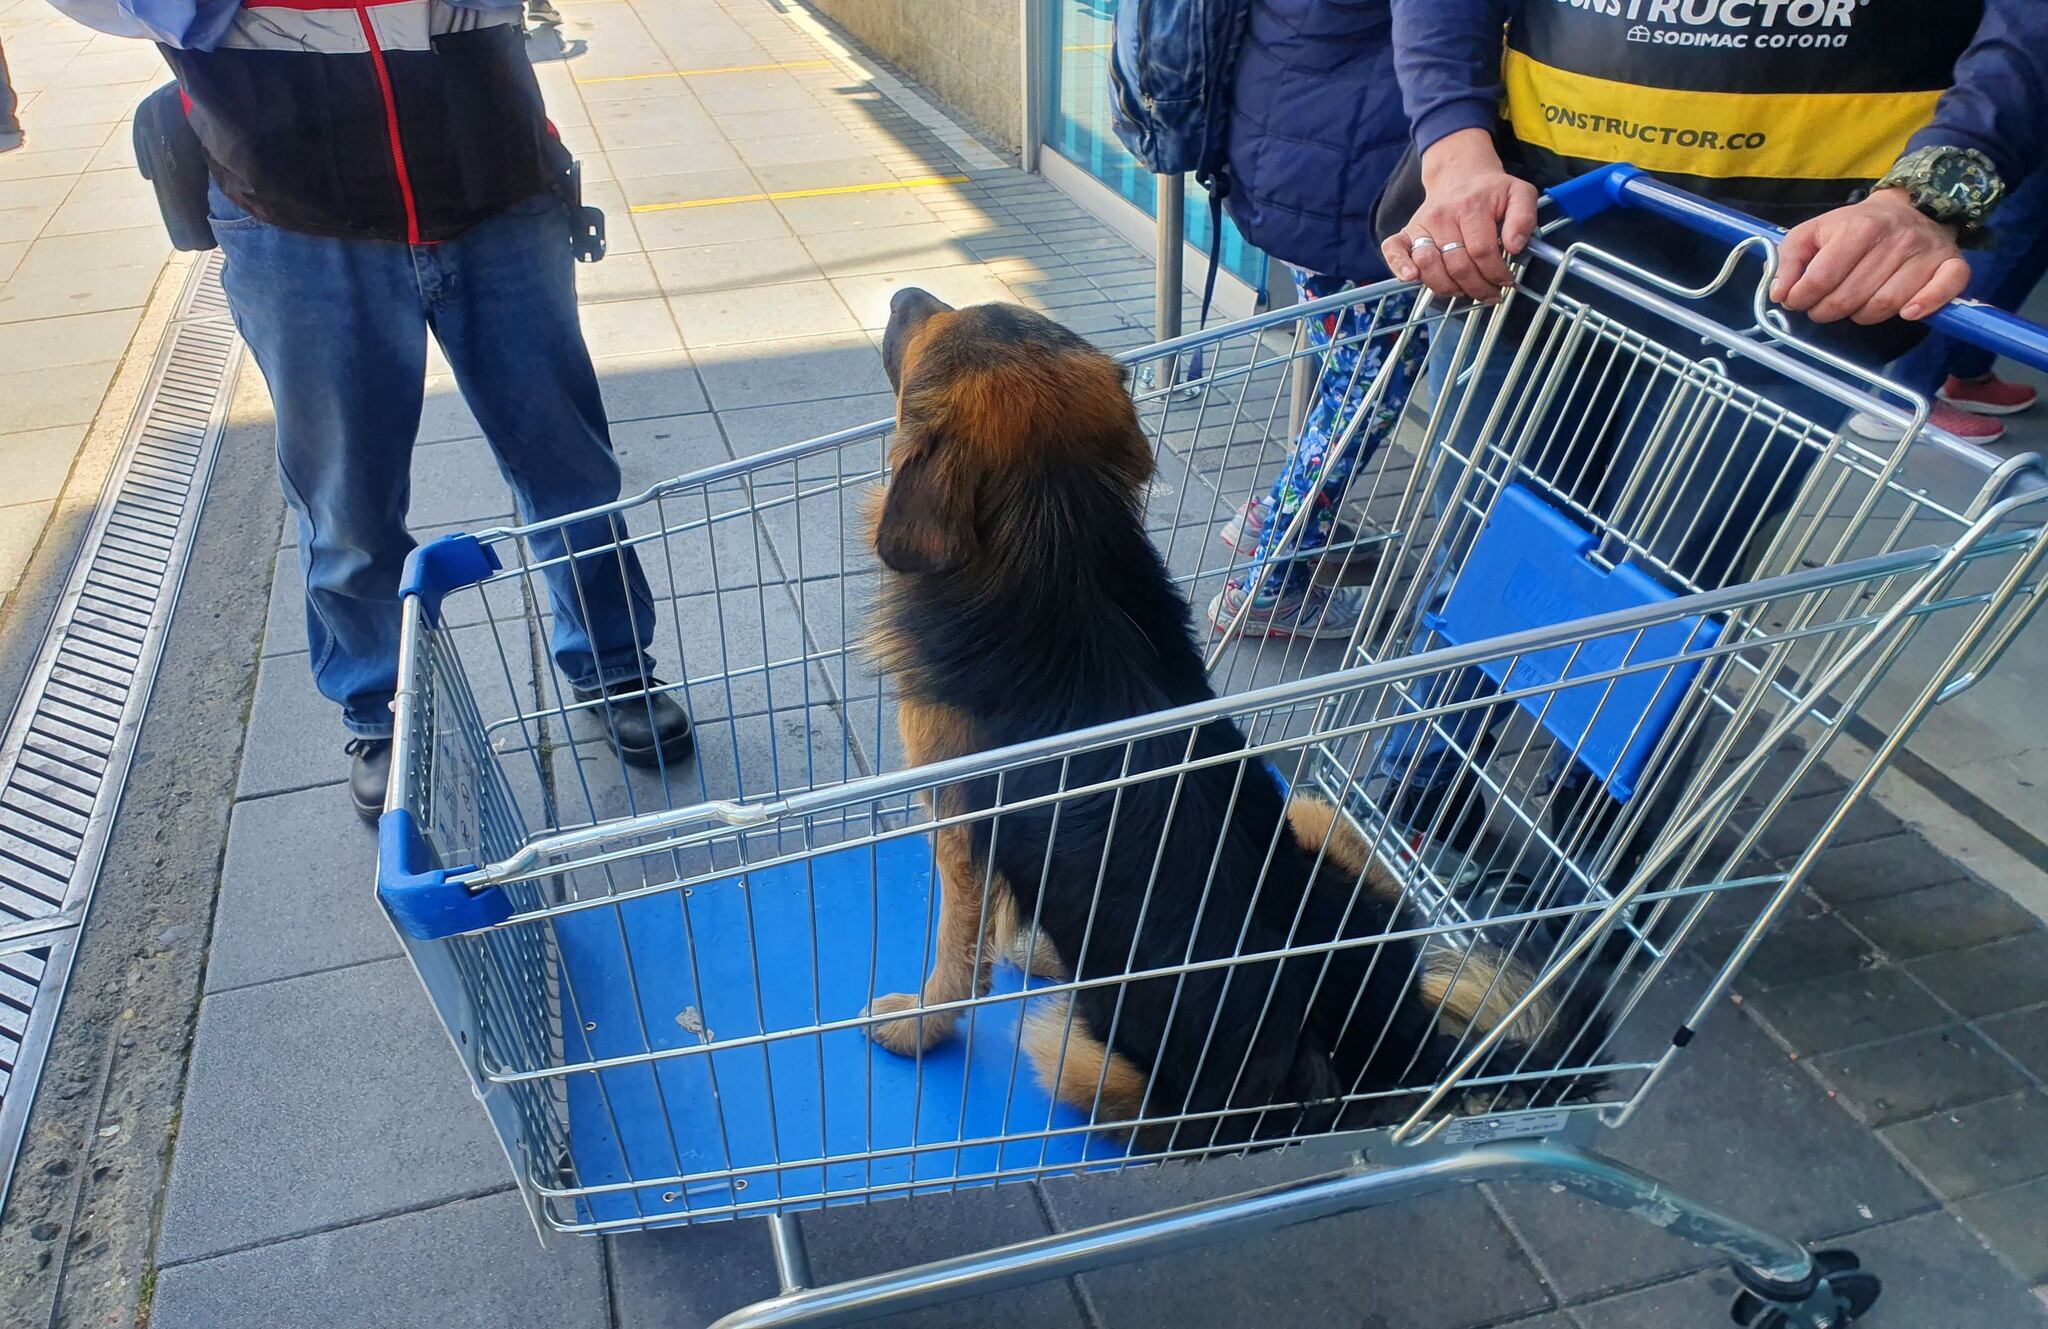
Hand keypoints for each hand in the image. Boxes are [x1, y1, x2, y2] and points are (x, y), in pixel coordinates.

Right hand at [1382, 128, 1539, 301]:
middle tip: (1491, 293)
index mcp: (1471, 207)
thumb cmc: (1491, 191)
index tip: (1507, 281)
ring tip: (1466, 290)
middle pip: (1457, 265)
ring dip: (1449, 287)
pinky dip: (1398, 267)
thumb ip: (1524, 218)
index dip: (1497, 274)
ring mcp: (1422, 224)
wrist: (1461, 174)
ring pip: (1429, 266)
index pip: (1483, 252)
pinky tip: (1411, 278)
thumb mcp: (1520, 194)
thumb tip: (1514, 247)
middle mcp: (1443, 215)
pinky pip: (1394, 250)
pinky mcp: (1407, 231)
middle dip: (1478, 287)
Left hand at [1771, 189, 1970, 323]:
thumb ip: (1787, 260)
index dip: (1802, 299)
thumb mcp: (1812, 233)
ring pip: (1886, 305)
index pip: (1821, 280)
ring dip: (1863, 315)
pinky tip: (1906, 312)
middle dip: (1829, 310)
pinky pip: (1943, 291)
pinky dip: (1923, 306)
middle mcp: (1896, 239)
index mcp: (1860, 228)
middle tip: (1824, 306)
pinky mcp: (1951, 264)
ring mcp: (1926, 252)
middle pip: (1851, 298)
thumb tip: (1779, 293)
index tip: (1799, 300)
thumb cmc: (1853, 227)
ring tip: (1856, 303)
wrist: (1908, 208)